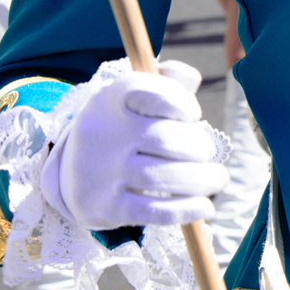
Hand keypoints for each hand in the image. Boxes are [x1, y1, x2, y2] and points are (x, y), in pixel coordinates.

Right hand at [42, 60, 229, 229]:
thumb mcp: (135, 97)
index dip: (183, 103)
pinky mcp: (108, 207)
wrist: (72, 175)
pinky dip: (188, 209)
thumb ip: (168, 78)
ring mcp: (104, 172)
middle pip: (167, 139)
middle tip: (206, 153)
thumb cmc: (121, 129)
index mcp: (111, 99)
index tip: (192, 115)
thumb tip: (191, 77)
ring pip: (166, 177)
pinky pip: (156, 211)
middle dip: (199, 148)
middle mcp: (104, 133)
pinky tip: (205, 207)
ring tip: (217, 179)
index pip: (154, 93)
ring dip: (203, 180)